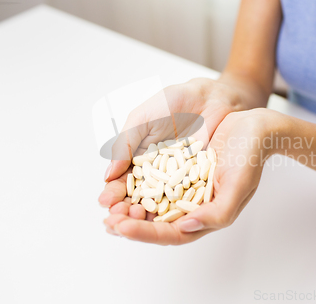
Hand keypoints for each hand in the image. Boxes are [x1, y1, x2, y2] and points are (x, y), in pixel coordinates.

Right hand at [98, 77, 244, 207]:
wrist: (209, 97)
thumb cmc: (173, 103)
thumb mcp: (142, 119)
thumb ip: (125, 144)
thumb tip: (108, 175)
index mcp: (139, 161)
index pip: (122, 184)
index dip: (113, 194)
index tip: (106, 202)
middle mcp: (157, 175)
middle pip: (139, 200)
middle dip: (126, 211)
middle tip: (119, 218)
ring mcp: (178, 180)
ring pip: (161, 204)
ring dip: (147, 216)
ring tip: (138, 219)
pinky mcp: (199, 182)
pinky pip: (187, 198)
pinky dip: (176, 209)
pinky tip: (167, 217)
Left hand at [103, 108, 282, 244]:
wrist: (251, 126)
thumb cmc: (250, 157)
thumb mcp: (238, 186)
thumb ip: (217, 212)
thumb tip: (186, 226)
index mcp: (205, 216)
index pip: (170, 234)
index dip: (144, 233)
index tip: (121, 226)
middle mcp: (190, 205)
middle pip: (154, 222)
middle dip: (129, 223)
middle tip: (107, 220)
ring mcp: (181, 186)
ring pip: (148, 202)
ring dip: (126, 205)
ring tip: (107, 204)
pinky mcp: (174, 168)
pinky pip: (149, 178)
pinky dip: (133, 183)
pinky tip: (118, 181)